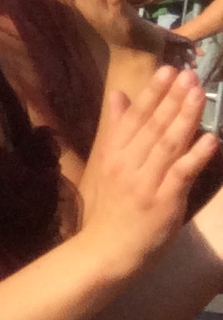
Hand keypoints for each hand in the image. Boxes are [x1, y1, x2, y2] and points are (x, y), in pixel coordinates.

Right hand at [79, 63, 214, 265]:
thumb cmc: (112, 208)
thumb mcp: (108, 165)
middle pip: (153, 126)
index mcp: (114, 154)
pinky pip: (182, 173)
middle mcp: (128, 164)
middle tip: (189, 74)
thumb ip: (115, 130)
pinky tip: (211, 139)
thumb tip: (118, 95)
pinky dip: (196, 155)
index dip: (153, 93)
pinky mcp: (163, 200)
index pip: (135, 117)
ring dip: (185, 118)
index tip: (168, 70)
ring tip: (200, 94)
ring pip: (168, 144)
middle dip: (173, 99)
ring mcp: (146, 181)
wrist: (108, 249)